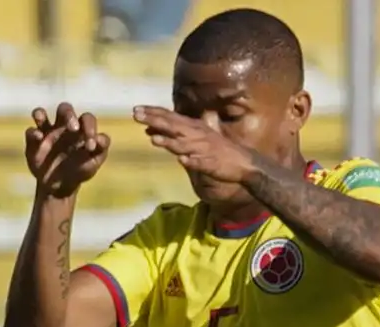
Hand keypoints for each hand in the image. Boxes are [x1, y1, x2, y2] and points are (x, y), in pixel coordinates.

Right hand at [25, 104, 110, 198]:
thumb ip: (101, 149)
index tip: (90, 146)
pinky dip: (32, 133)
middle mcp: (63, 126)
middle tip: (73, 129)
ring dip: (40, 114)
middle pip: (64, 109)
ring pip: (41, 114)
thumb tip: (99, 139)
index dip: (89, 127)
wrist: (60, 187)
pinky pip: (30, 132)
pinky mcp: (33, 143)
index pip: (86, 118)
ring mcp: (47, 133)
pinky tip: (38, 138)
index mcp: (81, 129)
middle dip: (68, 115)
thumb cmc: (80, 170)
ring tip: (40, 119)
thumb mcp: (94, 162)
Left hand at [133, 106, 254, 184]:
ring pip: (185, 145)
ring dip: (170, 142)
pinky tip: (182, 160)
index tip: (136, 109)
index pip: (171, 118)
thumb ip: (174, 136)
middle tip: (136, 115)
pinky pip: (200, 163)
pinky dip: (192, 161)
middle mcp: (198, 136)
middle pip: (173, 127)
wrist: (244, 164)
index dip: (154, 113)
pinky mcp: (212, 164)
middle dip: (155, 121)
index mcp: (194, 129)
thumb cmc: (218, 151)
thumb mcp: (196, 139)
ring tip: (154, 139)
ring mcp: (205, 150)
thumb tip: (152, 133)